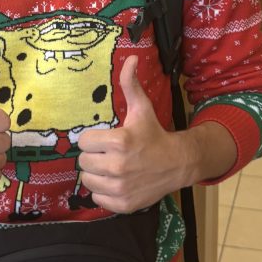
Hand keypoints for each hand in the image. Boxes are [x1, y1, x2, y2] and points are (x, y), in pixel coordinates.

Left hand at [77, 56, 185, 213]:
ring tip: (113, 168)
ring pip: (88, 181)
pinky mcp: (123, 204)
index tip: (107, 140)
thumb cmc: (154, 134)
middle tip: (110, 154)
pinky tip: (117, 182)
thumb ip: (130, 84)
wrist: (178, 164)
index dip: (94, 139)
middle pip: (83, 162)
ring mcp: (121, 188)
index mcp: (119, 141)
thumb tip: (130, 57)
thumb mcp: (142, 109)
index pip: (83, 142)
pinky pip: (97, 198)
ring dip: (97, 175)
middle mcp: (118, 166)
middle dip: (94, 156)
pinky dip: (104, 192)